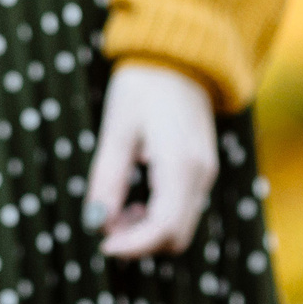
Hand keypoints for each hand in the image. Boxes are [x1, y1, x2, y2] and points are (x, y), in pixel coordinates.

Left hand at [84, 62, 218, 259]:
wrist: (179, 58)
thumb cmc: (142, 87)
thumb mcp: (116, 131)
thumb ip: (108, 179)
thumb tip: (97, 223)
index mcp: (180, 163)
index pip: (163, 227)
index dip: (132, 245)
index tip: (101, 245)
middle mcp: (201, 174)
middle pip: (175, 236)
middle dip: (138, 241)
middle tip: (103, 224)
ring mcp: (206, 174)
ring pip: (180, 227)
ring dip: (146, 231)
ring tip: (116, 209)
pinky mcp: (203, 171)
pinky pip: (183, 210)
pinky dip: (157, 218)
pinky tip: (134, 201)